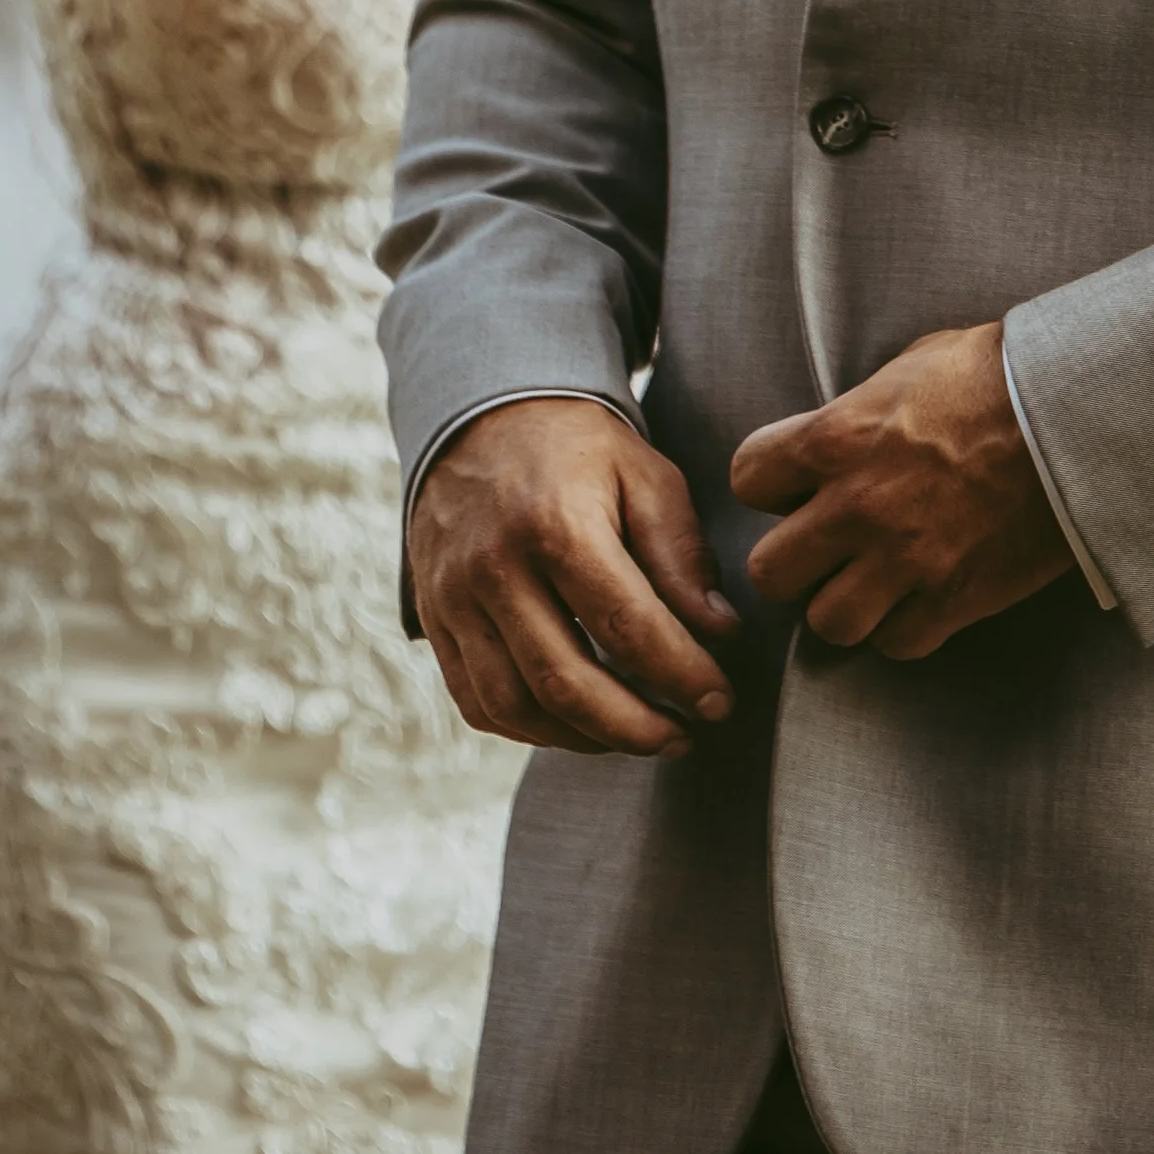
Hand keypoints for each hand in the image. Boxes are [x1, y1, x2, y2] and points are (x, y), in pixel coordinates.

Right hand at [409, 398, 741, 757]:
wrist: (483, 414)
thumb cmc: (578, 449)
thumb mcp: (644, 475)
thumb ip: (680, 555)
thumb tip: (718, 633)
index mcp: (555, 524)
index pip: (626, 627)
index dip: (681, 675)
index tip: (720, 701)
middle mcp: (494, 567)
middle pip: (565, 682)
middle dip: (636, 728)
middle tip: (684, 738)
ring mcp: (454, 597)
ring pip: (515, 706)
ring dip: (583, 740)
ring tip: (636, 737)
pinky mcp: (434, 618)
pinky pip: (476, 702)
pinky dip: (529, 730)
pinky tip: (576, 725)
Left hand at [731, 325, 1073, 659]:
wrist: (1076, 412)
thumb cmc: (995, 374)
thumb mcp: (908, 366)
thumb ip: (857, 413)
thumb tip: (836, 438)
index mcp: (836, 436)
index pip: (747, 479)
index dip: (769, 484)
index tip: (795, 485)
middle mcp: (857, 505)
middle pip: (770, 572)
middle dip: (794, 560)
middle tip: (825, 546)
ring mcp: (904, 559)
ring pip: (827, 623)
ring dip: (844, 604)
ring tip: (870, 581)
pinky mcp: (953, 598)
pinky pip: (896, 644)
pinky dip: (902, 628)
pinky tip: (920, 597)